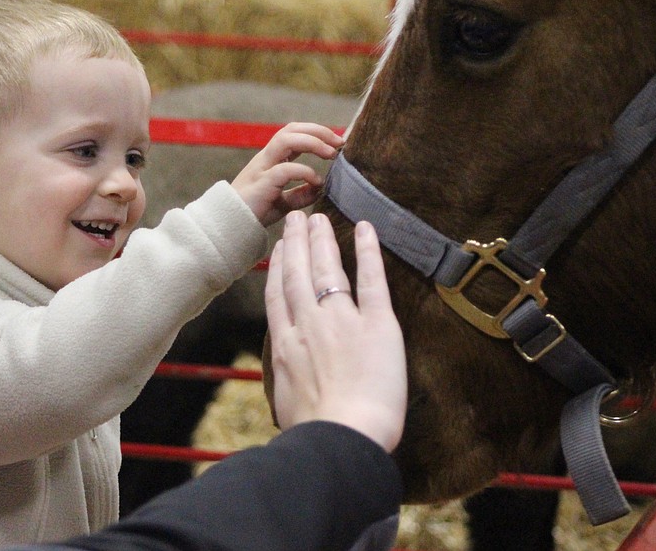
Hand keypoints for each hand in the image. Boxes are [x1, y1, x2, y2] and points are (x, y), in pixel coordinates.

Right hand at [230, 123, 342, 226]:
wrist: (228, 226)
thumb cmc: (253, 213)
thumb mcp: (282, 202)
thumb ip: (299, 194)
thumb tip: (320, 188)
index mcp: (270, 159)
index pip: (293, 133)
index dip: (316, 132)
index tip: (337, 141)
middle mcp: (265, 158)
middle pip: (291, 129)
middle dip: (318, 131)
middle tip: (339, 142)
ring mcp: (262, 168)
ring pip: (286, 140)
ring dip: (312, 142)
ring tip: (331, 154)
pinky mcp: (261, 183)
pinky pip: (285, 169)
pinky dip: (305, 172)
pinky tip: (316, 182)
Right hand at [264, 211, 405, 452]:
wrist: (340, 436)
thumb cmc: (313, 433)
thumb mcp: (287, 403)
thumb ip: (289, 382)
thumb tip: (291, 384)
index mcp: (285, 346)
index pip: (279, 296)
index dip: (278, 268)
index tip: (279, 249)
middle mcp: (308, 325)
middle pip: (298, 274)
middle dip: (297, 243)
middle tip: (297, 218)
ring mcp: (341, 321)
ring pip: (327, 270)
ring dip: (323, 240)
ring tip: (320, 218)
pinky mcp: (377, 325)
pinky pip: (372, 280)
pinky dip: (369, 252)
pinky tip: (367, 229)